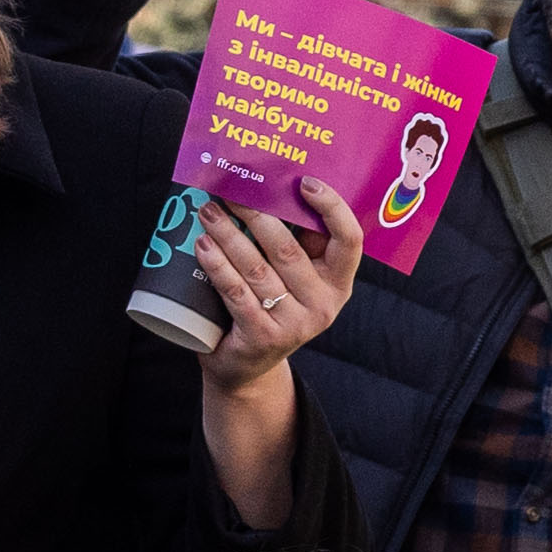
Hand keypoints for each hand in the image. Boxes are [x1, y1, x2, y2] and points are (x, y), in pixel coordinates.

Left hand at [191, 179, 362, 388]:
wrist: (246, 368)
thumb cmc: (270, 309)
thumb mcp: (295, 281)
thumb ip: (297, 245)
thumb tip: (269, 189)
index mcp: (339, 282)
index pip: (350, 239)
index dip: (332, 208)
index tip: (306, 183)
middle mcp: (323, 304)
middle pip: (289, 248)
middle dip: (256, 214)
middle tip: (229, 192)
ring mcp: (294, 323)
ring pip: (257, 268)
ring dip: (228, 235)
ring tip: (207, 213)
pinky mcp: (262, 336)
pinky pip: (236, 292)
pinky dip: (217, 266)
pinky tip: (202, 246)